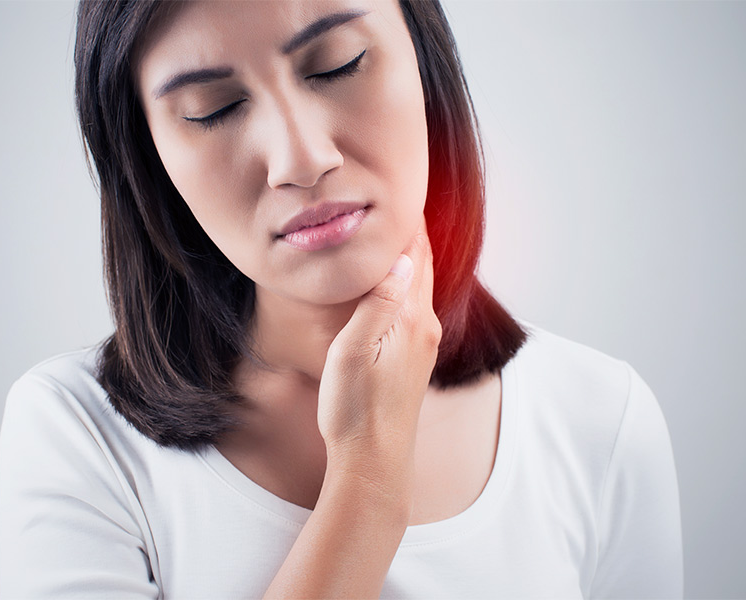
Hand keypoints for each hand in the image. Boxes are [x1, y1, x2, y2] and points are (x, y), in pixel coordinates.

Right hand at [317, 217, 441, 467]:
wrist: (373, 460)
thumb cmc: (355, 407)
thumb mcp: (356, 349)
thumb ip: (379, 302)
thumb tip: (403, 259)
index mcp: (412, 319)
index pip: (417, 257)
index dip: (409, 224)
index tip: (401, 192)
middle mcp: (424, 328)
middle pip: (424, 269)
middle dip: (414, 235)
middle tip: (398, 202)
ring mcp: (422, 346)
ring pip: (420, 288)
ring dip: (412, 259)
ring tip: (396, 233)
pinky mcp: (413, 361)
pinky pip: (415, 307)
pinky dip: (408, 284)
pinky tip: (395, 284)